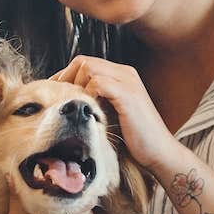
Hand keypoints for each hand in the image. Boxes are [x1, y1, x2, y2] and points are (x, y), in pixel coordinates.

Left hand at [56, 55, 180, 176]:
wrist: (159, 153)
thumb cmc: (134, 139)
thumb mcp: (111, 115)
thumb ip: (96, 102)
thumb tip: (68, 101)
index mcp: (121, 75)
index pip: (85, 63)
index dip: (66, 77)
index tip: (54, 96)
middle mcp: (125, 73)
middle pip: (83, 61)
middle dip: (66, 79)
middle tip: (59, 102)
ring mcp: (128, 82)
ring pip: (88, 68)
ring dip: (75, 87)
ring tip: (73, 108)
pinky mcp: (128, 95)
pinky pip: (98, 83)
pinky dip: (87, 96)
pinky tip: (87, 113)